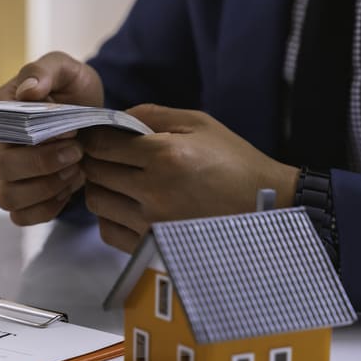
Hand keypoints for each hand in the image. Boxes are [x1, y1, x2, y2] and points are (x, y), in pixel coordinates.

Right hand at [0, 52, 103, 224]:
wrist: (92, 116)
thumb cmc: (72, 90)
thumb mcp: (65, 68)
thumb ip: (44, 71)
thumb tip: (28, 92)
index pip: (0, 136)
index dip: (34, 140)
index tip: (69, 130)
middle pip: (3, 170)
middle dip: (45, 165)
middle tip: (77, 152)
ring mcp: (7, 176)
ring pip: (9, 199)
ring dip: (46, 189)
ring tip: (75, 171)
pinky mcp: (23, 198)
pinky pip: (22, 217)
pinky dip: (48, 208)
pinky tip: (68, 189)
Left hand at [80, 104, 300, 252]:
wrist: (267, 208)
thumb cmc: (233, 162)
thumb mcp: (198, 123)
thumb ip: (150, 114)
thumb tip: (111, 118)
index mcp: (165, 156)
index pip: (101, 144)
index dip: (95, 137)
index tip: (101, 136)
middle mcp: (154, 192)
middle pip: (94, 172)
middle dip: (97, 160)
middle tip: (112, 157)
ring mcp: (150, 224)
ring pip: (96, 201)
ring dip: (102, 187)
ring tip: (121, 181)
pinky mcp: (151, 247)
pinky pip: (108, 231)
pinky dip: (110, 216)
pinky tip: (127, 205)